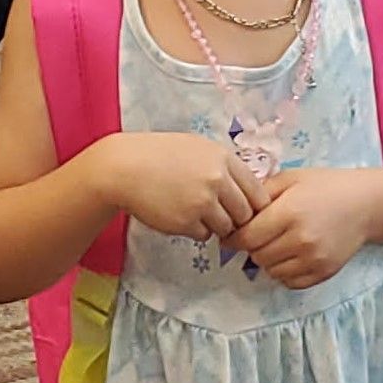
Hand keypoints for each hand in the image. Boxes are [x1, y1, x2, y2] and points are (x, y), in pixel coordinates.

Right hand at [105, 132, 268, 244]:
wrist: (124, 168)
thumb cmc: (158, 155)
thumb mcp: (197, 147)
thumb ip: (223, 166)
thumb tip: (246, 189)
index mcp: (224, 159)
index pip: (258, 192)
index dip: (254, 205)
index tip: (245, 209)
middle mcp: (218, 180)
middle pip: (246, 214)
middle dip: (236, 219)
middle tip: (221, 216)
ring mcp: (203, 202)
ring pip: (227, 227)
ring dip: (216, 225)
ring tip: (196, 213)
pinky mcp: (186, 222)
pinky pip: (204, 235)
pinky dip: (195, 230)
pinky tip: (180, 216)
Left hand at [235, 167, 378, 287]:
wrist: (365, 204)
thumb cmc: (325, 186)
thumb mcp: (290, 179)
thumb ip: (260, 194)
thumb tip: (234, 214)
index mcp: (289, 213)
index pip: (247, 237)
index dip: (234, 236)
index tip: (231, 232)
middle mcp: (301, 240)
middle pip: (257, 255)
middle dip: (252, 246)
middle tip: (259, 233)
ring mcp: (314, 260)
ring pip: (271, 271)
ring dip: (268, 259)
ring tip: (277, 242)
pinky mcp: (324, 273)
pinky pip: (290, 282)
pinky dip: (284, 271)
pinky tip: (291, 254)